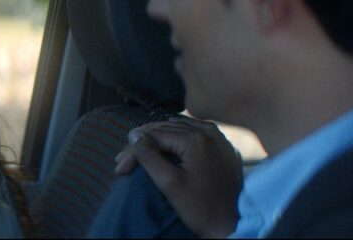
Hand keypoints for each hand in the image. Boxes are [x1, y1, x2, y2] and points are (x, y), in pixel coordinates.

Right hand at [113, 117, 243, 237]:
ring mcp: (219, 138)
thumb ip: (149, 157)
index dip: (133, 150)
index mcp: (195, 140)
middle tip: (122, 160)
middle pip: (165, 129)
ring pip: (180, 127)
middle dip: (142, 143)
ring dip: (158, 137)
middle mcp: (208, 132)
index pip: (154, 136)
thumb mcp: (169, 184)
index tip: (119, 166)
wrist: (233, 225)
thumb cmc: (200, 208)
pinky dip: (178, 134)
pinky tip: (168, 140)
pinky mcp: (225, 147)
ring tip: (140, 149)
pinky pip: (196, 131)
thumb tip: (134, 136)